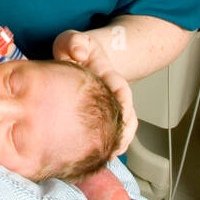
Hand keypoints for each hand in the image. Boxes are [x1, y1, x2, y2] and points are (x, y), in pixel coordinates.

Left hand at [52, 29, 136, 153]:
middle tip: (114, 150)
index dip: (124, 106)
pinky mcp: (99, 119)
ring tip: (106, 158)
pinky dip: (105, 147)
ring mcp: (108, 109)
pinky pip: (108, 136)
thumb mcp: (72, 40)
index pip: (122, 93)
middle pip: (127, 117)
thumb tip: (78, 52)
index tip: (122, 118)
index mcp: (110, 78)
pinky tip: (94, 159)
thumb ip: (74, 42)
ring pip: (121, 130)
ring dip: (117, 144)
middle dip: (124, 134)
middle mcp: (113, 96)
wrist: (77, 57)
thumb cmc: (75, 50)